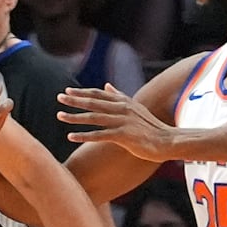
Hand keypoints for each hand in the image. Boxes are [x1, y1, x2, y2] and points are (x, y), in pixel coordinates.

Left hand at [56, 84, 171, 159]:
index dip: (82, 92)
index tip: (67, 91)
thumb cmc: (150, 126)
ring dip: (75, 117)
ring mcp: (123, 121)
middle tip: (59, 98)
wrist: (167, 140)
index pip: (99, 94)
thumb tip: (108, 85)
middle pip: (93, 102)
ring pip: (94, 117)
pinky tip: (71, 137)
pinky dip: (84, 135)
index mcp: (124, 101)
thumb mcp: (135, 107)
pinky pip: (99, 135)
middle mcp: (122, 108)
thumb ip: (120, 96)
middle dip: (74, 100)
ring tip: (59, 116)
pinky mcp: (124, 135)